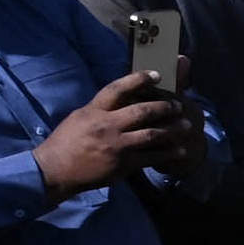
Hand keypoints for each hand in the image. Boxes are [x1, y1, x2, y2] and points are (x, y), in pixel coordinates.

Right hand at [35, 72, 195, 193]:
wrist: (55, 170)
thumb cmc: (67, 141)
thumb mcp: (80, 118)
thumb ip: (102, 109)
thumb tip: (123, 98)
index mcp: (94, 111)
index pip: (117, 89)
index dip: (138, 79)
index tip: (157, 74)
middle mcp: (106, 126)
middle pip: (142, 111)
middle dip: (165, 107)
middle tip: (179, 106)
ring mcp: (116, 145)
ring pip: (152, 134)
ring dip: (173, 130)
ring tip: (187, 126)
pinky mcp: (123, 164)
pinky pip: (152, 157)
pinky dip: (169, 153)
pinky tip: (180, 150)